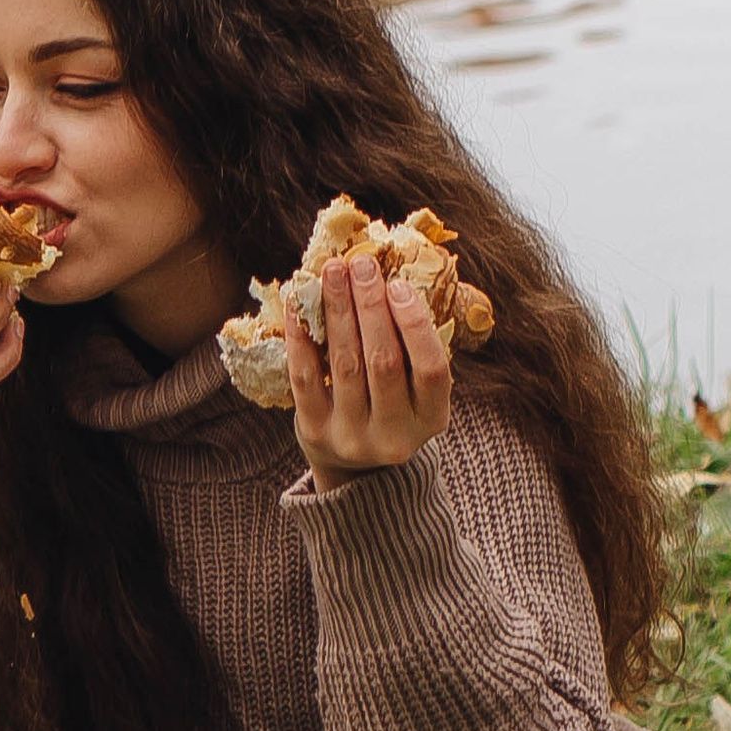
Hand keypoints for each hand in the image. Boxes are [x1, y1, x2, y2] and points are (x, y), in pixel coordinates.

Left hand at [290, 253, 451, 488]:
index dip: (414, 324)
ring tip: (333, 272)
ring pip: (345, 363)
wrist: (355, 467)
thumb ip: (413, 346)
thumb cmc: (392, 406)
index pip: (431, 370)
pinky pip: (305, 377)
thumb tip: (391, 276)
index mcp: (432, 420)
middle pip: (383, 361)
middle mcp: (395, 435)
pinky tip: (298, 304)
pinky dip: (300, 336)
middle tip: (361, 264)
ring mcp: (353, 438)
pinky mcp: (316, 432)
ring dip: (338, 310)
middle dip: (371, 305)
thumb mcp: (416, 389)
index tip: (398, 284)